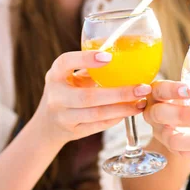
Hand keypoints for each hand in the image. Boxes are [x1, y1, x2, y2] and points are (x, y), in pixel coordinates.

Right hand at [34, 50, 149, 144]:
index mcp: (55, 75)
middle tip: (142, 88)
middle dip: (119, 93)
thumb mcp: (71, 77)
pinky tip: (130, 111)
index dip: (86, 59)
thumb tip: (127, 57)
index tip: (109, 57)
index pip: (65, 62)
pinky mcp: (72, 132)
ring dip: (122, 109)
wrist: (47, 124)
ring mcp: (62, 117)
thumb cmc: (67, 91)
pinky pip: (98, 126)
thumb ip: (92, 69)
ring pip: (96, 114)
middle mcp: (56, 96)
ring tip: (141, 102)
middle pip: (88, 96)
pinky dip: (116, 118)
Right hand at [144, 80, 189, 157]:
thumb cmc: (187, 101)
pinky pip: (186, 154)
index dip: (171, 90)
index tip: (189, 90)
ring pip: (174, 141)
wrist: (177, 122)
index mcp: (158, 95)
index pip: (159, 90)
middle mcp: (155, 115)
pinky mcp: (173, 149)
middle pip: (160, 115)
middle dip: (181, 115)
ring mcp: (162, 134)